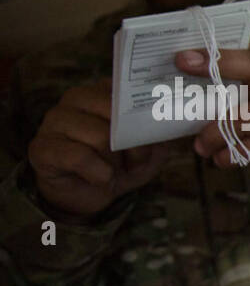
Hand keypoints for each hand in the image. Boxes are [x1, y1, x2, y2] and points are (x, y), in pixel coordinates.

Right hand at [27, 79, 166, 219]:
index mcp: (102, 91)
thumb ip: (160, 134)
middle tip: (134, 162)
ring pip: (100, 137)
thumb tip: (172, 122)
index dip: (148, 117)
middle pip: (117, 115)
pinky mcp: (42, 147)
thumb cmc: (119, 165)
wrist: (89, 194)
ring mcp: (54, 121)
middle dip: (134, 145)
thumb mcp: (149, 151)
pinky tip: (100, 178)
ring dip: (116, 163)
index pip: (130, 91)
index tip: (157, 132)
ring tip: (114, 170)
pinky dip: (99, 173)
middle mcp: (75, 98)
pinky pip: (80, 157)